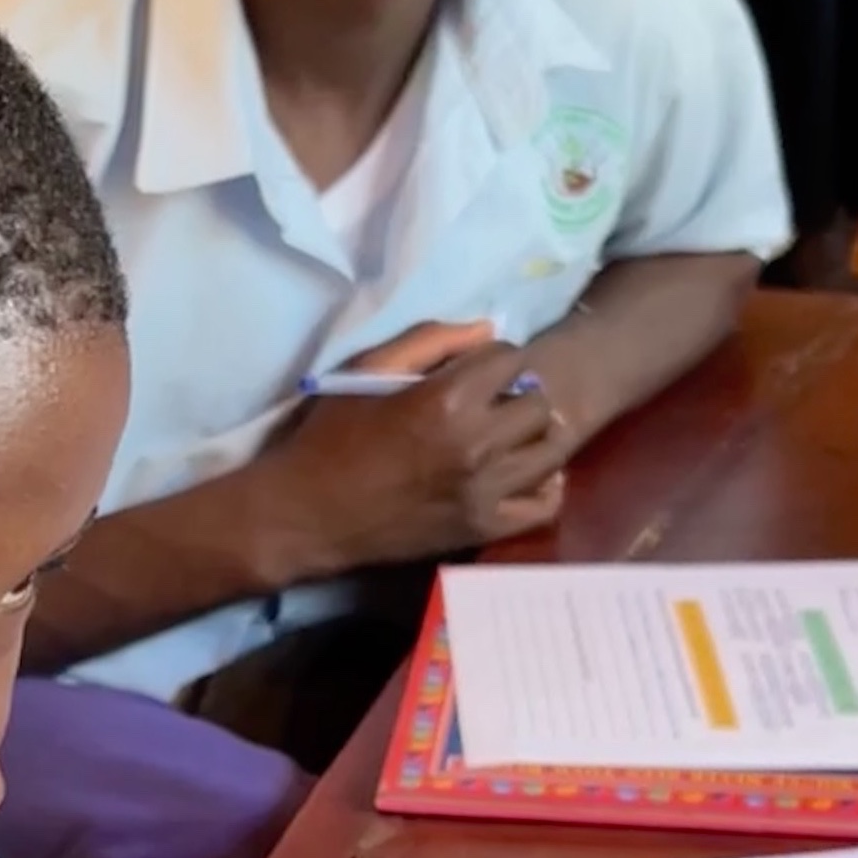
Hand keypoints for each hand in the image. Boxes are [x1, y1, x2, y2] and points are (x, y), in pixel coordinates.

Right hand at [266, 333, 568, 572]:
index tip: (473, 370)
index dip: (492, 358)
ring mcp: (485, 491)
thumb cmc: (330, 436)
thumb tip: (488, 330)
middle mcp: (476, 444)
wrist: (307, 514)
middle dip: (518, 395)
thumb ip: (429, 340)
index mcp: (446, 399)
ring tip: (507, 438)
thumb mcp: (365, 370)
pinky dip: (543, 485)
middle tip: (490, 405)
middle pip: (539, 403)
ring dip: (533, 436)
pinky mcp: (484, 527)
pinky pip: (546, 504)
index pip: (509, 358)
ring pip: (551, 450)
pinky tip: (519, 474)